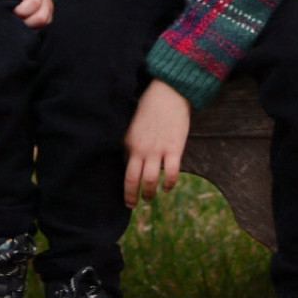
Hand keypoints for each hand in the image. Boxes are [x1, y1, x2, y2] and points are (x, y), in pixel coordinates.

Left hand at [123, 78, 192, 207]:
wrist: (169, 92)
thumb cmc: (150, 106)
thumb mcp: (133, 124)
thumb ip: (131, 142)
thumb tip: (129, 159)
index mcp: (128, 142)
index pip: (123, 168)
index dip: (124, 181)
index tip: (125, 190)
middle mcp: (140, 149)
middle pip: (132, 180)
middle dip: (131, 196)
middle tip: (132, 205)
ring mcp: (157, 150)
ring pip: (150, 181)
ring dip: (149, 194)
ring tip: (150, 198)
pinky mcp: (174, 149)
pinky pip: (171, 173)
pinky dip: (169, 184)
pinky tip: (167, 187)